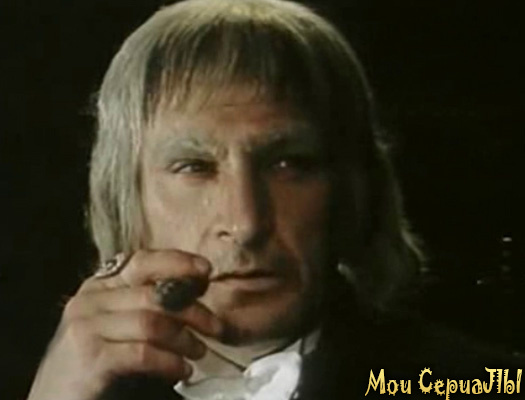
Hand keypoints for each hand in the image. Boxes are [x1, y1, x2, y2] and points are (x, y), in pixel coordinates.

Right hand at [27, 249, 223, 399]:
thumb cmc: (95, 363)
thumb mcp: (120, 326)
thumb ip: (147, 306)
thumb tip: (196, 292)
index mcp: (99, 286)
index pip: (143, 261)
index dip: (178, 262)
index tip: (207, 271)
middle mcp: (90, 299)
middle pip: (155, 294)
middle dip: (193, 310)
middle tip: (216, 327)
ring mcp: (86, 326)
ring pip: (153, 322)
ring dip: (185, 339)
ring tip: (199, 353)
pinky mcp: (90, 357)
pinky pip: (144, 352)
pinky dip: (170, 362)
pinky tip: (183, 371)